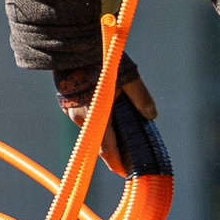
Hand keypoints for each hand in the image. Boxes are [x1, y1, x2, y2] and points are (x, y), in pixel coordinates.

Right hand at [54, 60, 157, 175]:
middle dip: (112, 151)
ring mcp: (72, 110)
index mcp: (98, 114)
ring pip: (92, 129)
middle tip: (125, 159)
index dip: (116, 163)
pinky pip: (84, 118)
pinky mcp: (68, 102)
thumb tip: (152, 116)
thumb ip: (140, 97)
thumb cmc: (99, 59)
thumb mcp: (127, 76)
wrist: (70, 45)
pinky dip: (96, 121)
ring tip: (119, 135)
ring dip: (104, 134)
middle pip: (99, 141)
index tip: (124, 173)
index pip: (107, 148)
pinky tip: (106, 115)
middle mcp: (82, 117)